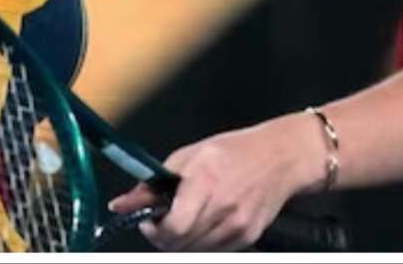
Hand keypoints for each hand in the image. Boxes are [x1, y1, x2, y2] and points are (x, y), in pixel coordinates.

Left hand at [108, 113, 321, 250]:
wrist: (280, 158)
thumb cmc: (235, 151)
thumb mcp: (189, 156)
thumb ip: (154, 183)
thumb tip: (122, 203)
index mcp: (204, 181)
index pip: (174, 227)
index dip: (154, 229)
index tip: (148, 220)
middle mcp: (223, 207)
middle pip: (180, 244)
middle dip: (163, 235)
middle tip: (162, 220)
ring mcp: (237, 225)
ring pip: (194, 251)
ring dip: (181, 241)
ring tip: (185, 217)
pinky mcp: (248, 237)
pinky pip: (213, 251)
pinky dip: (202, 242)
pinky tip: (205, 221)